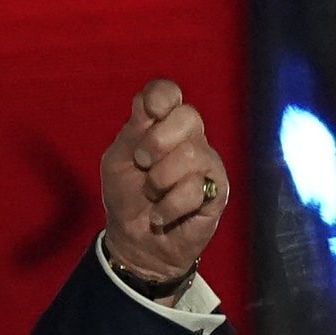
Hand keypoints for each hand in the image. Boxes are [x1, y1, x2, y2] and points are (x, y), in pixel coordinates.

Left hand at [100, 79, 227, 279]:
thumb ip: (133, 133)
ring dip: (159, 181)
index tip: (148, 111)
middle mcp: (188, 138)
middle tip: (142, 165)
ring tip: (152, 196)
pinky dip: (168, 206)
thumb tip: (153, 106)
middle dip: (156, 143)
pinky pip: (195, 187)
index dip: (160, 95)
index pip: (168, 93)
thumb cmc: (126, 198)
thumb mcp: (117, 162)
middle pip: (188, 116)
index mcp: (160, 125)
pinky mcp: (217, 191)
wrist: (134, 241)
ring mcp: (206, 163)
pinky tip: (162, 214)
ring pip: (191, 153)